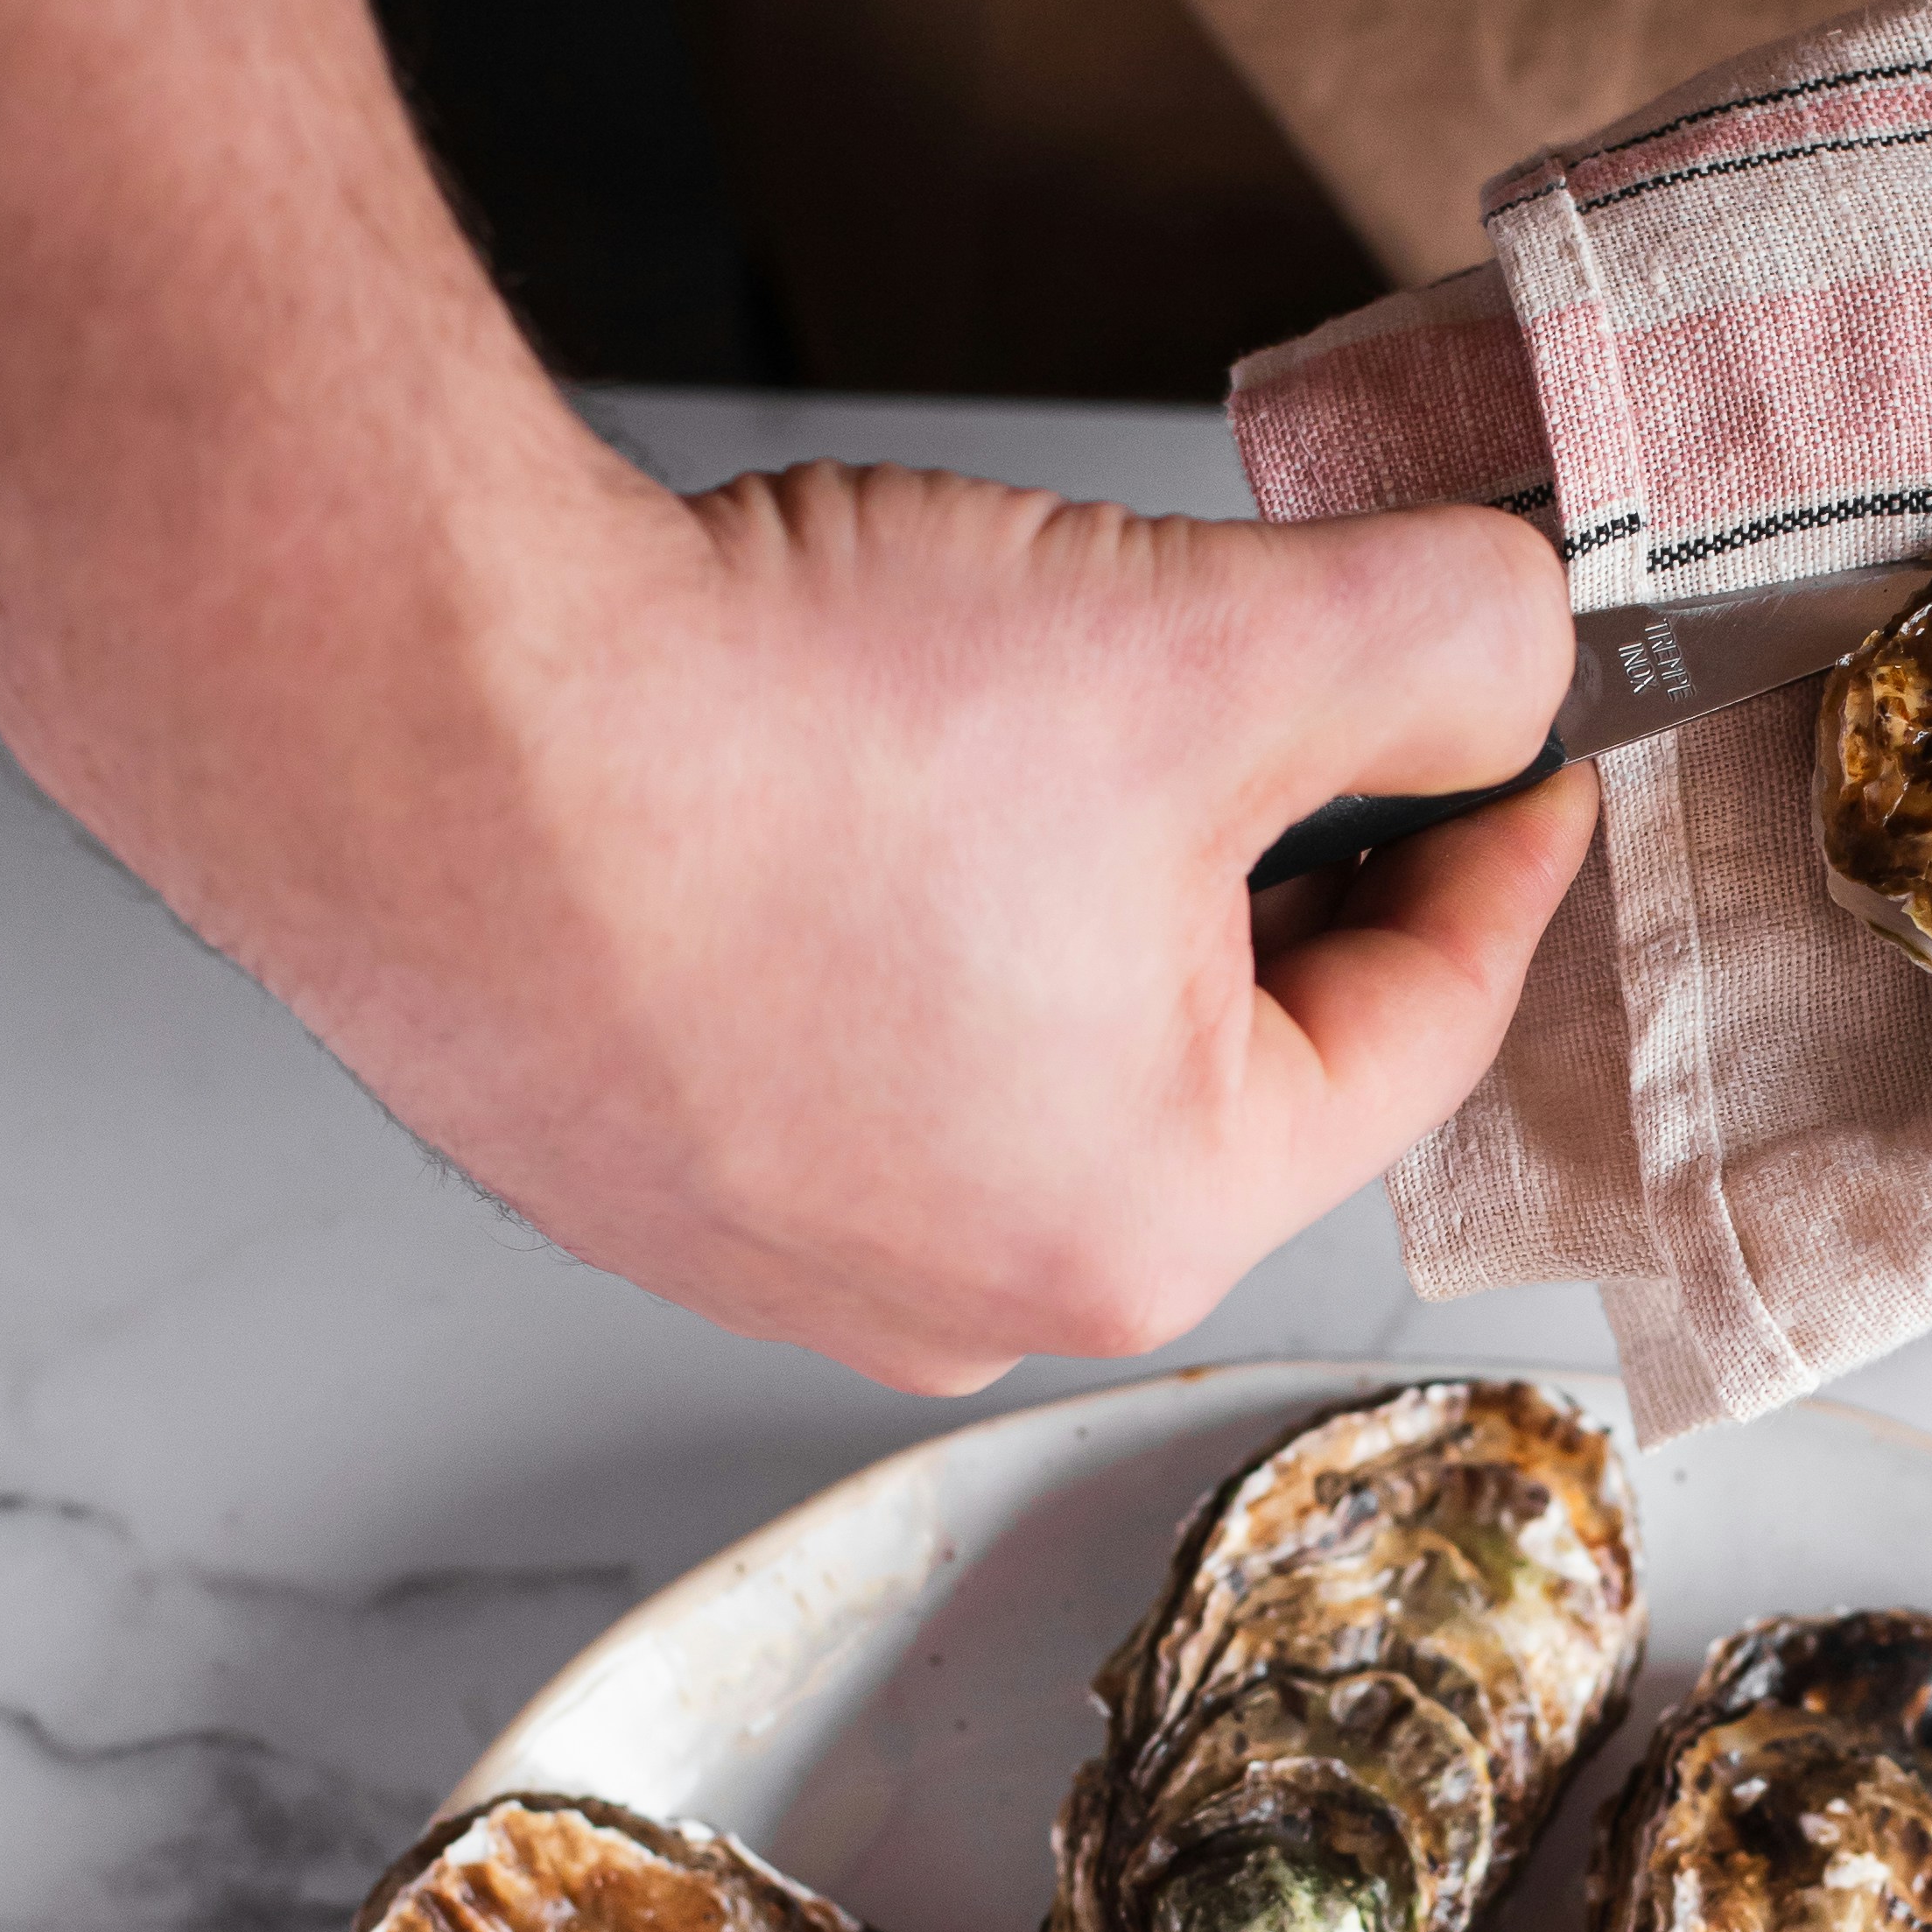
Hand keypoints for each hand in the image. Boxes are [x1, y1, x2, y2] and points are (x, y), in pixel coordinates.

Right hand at [227, 437, 1592, 1387]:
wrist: (402, 712)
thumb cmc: (771, 731)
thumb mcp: (1207, 638)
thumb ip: (1439, 644)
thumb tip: (1521, 649)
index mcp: (1146, 1224)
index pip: (1419, 1034)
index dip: (1501, 860)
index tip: (1528, 758)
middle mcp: (962, 1292)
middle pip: (1224, 1055)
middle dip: (1271, 870)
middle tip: (1284, 705)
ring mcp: (777, 1253)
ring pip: (1031, 1048)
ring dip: (1077, 894)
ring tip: (1037, 723)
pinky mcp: (636, 1169)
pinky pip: (849, 1045)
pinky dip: (897, 922)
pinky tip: (847, 785)